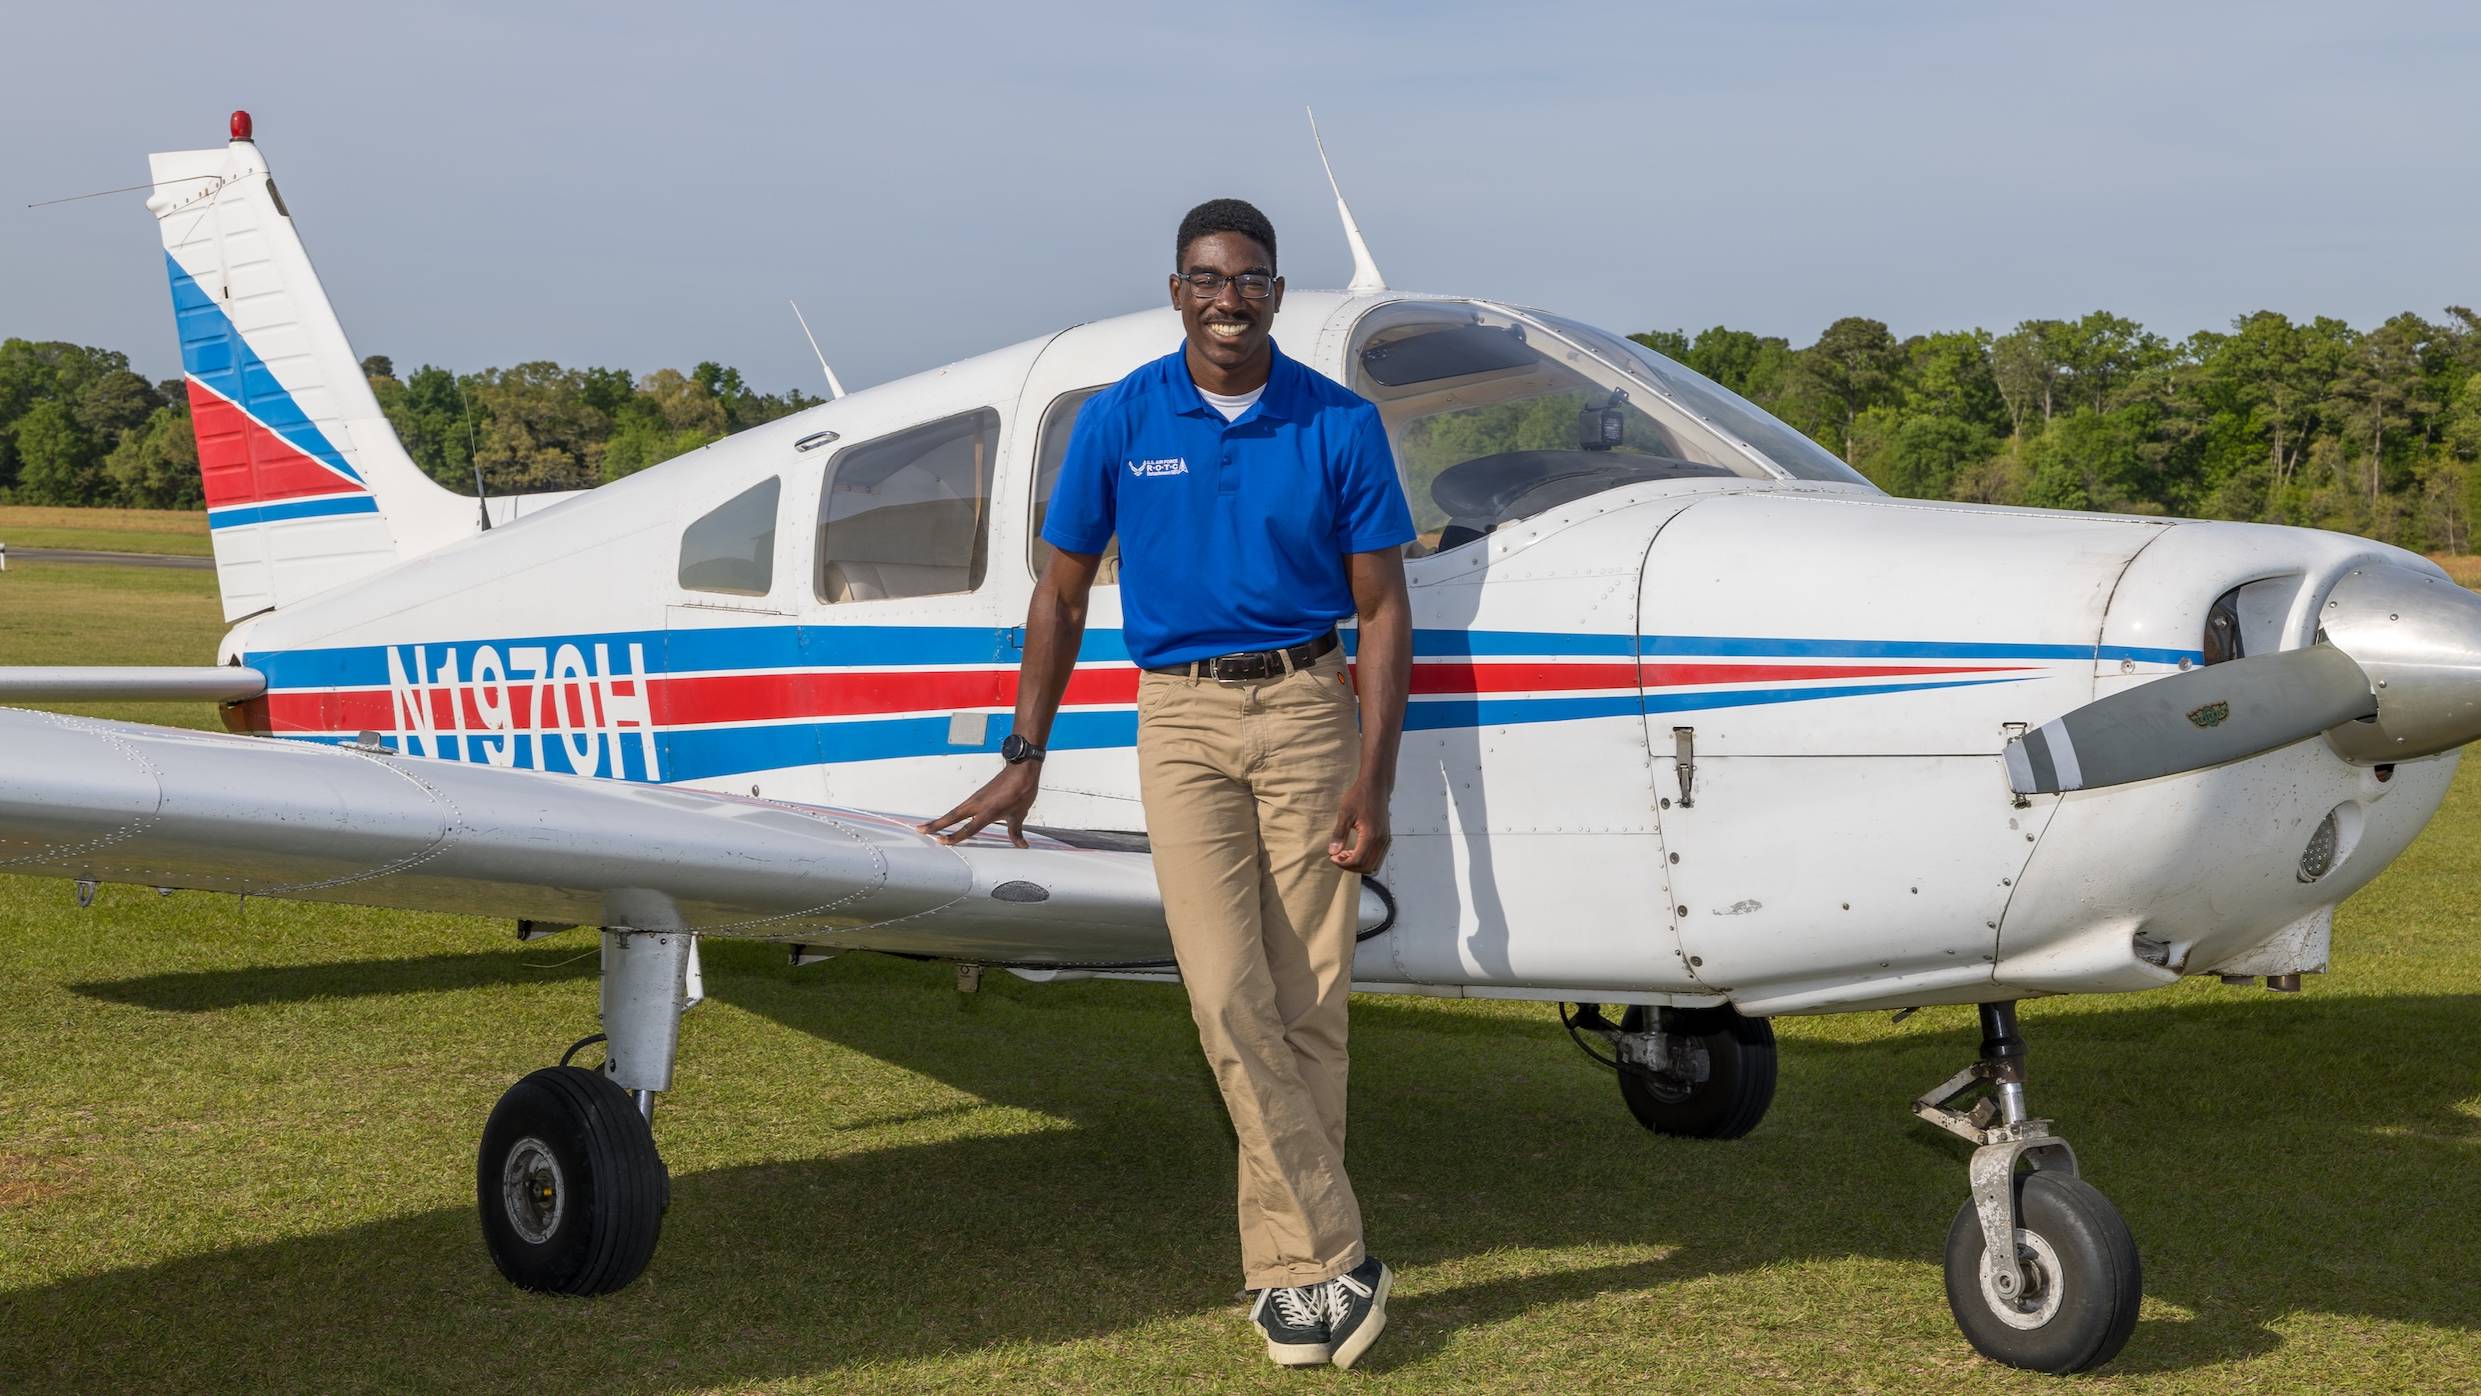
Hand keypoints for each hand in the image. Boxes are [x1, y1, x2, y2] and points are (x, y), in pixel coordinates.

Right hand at [920, 762, 1041, 847]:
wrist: (1021, 769)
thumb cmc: (1021, 791)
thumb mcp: (1020, 814)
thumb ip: (1016, 832)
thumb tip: (1021, 845)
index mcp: (988, 811)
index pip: (968, 828)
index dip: (954, 836)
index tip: (940, 842)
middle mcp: (978, 805)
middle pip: (952, 817)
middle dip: (935, 825)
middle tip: (920, 830)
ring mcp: (976, 799)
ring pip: (955, 812)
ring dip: (941, 820)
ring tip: (927, 826)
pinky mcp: (978, 795)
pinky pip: (961, 807)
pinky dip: (952, 815)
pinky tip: (949, 820)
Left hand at [1327, 781, 1391, 872]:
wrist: (1376, 785)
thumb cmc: (1360, 796)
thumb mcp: (1345, 814)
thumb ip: (1339, 834)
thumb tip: (1333, 852)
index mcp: (1371, 835)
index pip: (1358, 861)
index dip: (1343, 864)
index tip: (1332, 857)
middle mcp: (1381, 841)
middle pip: (1367, 867)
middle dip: (1350, 867)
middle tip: (1337, 857)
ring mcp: (1385, 840)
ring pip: (1373, 865)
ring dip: (1358, 864)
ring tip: (1345, 854)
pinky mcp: (1385, 838)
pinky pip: (1377, 857)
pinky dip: (1365, 859)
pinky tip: (1354, 849)